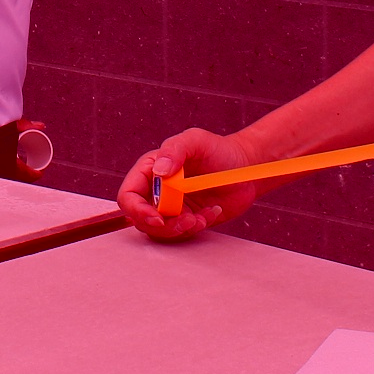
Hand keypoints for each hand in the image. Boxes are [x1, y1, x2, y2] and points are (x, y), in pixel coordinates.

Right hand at [119, 128, 263, 241]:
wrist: (244, 167)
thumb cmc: (218, 150)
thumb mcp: (196, 141)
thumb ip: (175, 150)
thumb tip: (159, 171)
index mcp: (150, 170)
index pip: (128, 195)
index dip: (136, 210)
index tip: (157, 218)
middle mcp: (157, 190)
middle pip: (141, 218)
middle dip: (162, 226)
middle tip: (187, 221)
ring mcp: (172, 206)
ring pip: (160, 230)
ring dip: (180, 229)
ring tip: (201, 218)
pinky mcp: (187, 218)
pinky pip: (182, 232)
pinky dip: (197, 227)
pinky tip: (211, 212)